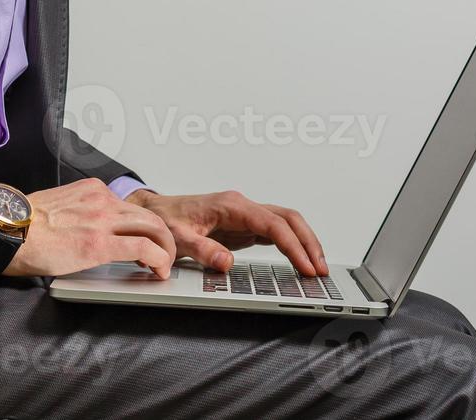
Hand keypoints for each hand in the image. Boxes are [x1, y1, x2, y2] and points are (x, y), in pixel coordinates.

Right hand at [0, 178, 177, 278]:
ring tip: (163, 265)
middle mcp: (102, 200)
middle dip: (163, 236)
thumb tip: (90, 230)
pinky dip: (158, 259)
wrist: (9, 231)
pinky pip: (143, 247)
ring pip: (152, 228)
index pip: (130, 205)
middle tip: (164, 254)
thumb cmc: (25, 225)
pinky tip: (158, 270)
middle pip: (149, 214)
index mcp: (93, 190)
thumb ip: (81, 212)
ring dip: (165, 248)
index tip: (147, 239)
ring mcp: (103, 219)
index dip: (144, 225)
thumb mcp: (60, 206)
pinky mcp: (101, 243)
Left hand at [126, 189, 329, 277]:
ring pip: (286, 223)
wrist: (154, 212)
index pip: (273, 224)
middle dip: (308, 243)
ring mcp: (246, 215)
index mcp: (232, 205)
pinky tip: (300, 261)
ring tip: (317, 268)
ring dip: (304, 242)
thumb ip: (202, 250)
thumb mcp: (177, 238)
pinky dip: (292, 244)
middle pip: (288, 218)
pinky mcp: (244, 226)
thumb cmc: (164, 220)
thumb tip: (227, 263)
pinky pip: (276, 232)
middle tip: (321, 270)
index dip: (293, 246)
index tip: (306, 267)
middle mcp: (243, 206)